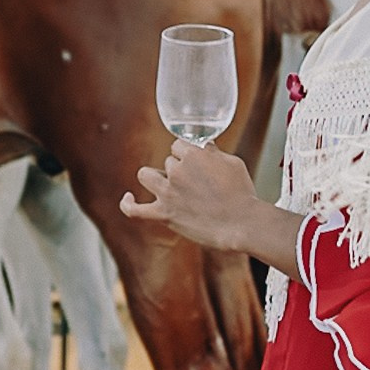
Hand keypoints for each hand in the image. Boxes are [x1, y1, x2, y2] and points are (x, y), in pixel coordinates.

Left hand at [121, 141, 268, 251]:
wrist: (241, 224)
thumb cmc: (241, 194)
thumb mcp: (233, 163)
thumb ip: (214, 152)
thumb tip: (205, 147)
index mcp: (192, 155)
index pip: (177, 145)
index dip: (186, 154)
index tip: (195, 163)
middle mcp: (176, 171)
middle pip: (168, 162)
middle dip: (180, 170)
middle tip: (197, 185)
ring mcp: (167, 193)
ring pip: (146, 175)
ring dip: (155, 178)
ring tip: (168, 185)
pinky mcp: (164, 214)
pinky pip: (135, 210)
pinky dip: (128, 205)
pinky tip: (128, 199)